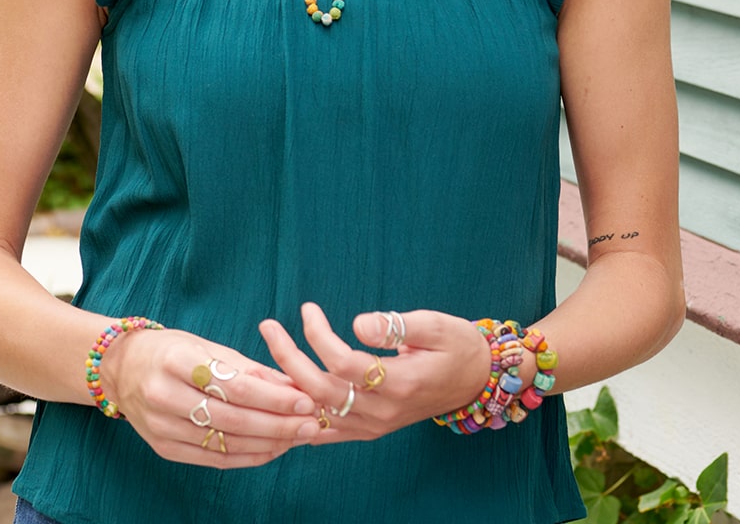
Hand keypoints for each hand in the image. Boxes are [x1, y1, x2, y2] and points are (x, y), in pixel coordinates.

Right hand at [104, 327, 321, 466]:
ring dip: (268, 443)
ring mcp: (161, 427)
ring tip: (299, 437)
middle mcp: (164, 396)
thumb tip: (293, 383)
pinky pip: (213, 459)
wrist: (120, 369)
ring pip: (225, 443)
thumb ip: (248, 367)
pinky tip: (272, 450)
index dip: (273, 396)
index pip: (234, 385)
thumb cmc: (170, 350)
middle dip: (278, 423)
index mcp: (176, 360)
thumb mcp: (206, 345)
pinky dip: (247, 457)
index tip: (305, 399)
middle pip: (233, 418)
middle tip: (312, 423)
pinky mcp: (163, 449)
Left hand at [258, 303, 496, 442]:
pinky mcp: (369, 429)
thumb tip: (358, 323)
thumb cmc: (457, 344)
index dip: (319, 336)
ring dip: (287, 386)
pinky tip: (278, 402)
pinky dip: (300, 418)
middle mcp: (382, 411)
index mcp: (400, 383)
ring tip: (262, 358)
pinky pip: (326, 432)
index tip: (307, 308)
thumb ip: (397, 324)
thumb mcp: (435, 324)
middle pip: (322, 390)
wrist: (477, 380)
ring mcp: (374, 425)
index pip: (344, 363)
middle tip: (267, 325)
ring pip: (318, 414)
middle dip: (289, 357)